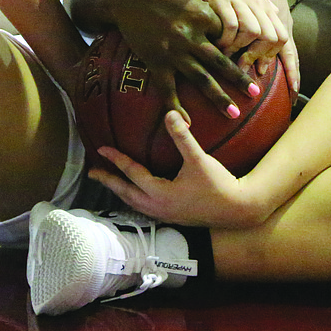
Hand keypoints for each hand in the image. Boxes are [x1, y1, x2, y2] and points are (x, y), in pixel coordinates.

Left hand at [89, 111, 269, 227]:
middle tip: (93, 172)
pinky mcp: (173, 217)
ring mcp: (164, 215)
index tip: (101, 149)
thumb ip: (183, 137)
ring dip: (121, 191)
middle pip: (125, 193)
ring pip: (134, 203)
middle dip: (109, 181)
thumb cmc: (218, 185)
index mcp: (159, 193)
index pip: (131, 173)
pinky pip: (144, 207)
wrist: (238, 209)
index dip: (115, 159)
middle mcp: (158, 207)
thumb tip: (170, 113)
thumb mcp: (199, 159)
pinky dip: (134, 198)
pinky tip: (138, 192)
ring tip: (111, 181)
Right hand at [106, 0, 255, 121]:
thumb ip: (211, 15)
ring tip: (234, 113)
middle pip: (221, 62)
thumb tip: (230, 30)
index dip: (238, 47)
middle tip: (256, 93)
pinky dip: (176, 107)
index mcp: (202, 16)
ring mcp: (173, 51)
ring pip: (201, 78)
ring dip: (219, 97)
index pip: (229, 37)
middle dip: (240, 79)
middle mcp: (190, 36)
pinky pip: (168, 89)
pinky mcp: (156, 61)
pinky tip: (187, 123)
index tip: (248, 57)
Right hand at [181, 0, 296, 88]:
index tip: (284, 85)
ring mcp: (242, 0)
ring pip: (253, 32)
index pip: (284, 38)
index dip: (286, 62)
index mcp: (266, 7)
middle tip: (244, 66)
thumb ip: (262, 20)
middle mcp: (258, 4)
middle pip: (272, 37)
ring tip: (228, 55)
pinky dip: (226, 38)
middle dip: (259, 56)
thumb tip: (269, 49)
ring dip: (240, 48)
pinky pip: (231, 24)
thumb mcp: (249, 2)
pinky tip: (218, 44)